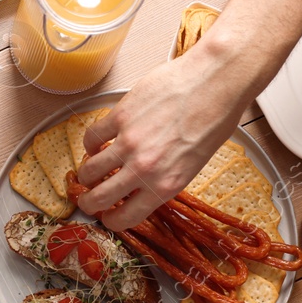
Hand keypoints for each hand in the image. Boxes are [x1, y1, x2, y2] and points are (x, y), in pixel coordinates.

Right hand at [73, 53, 247, 229]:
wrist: (215, 81)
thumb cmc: (215, 118)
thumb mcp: (194, 164)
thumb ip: (165, 179)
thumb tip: (144, 186)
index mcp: (166, 185)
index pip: (126, 218)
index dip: (111, 221)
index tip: (107, 217)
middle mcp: (144, 168)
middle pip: (99, 198)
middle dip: (89, 202)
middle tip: (88, 198)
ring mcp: (129, 142)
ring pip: (89, 170)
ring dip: (85, 174)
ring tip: (89, 171)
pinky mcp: (120, 116)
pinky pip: (92, 137)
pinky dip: (90, 144)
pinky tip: (96, 143)